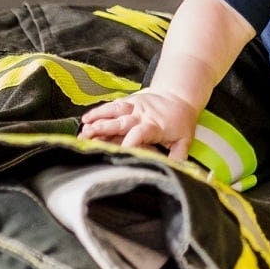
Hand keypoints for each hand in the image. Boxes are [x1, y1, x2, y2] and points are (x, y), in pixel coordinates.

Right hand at [79, 88, 200, 160]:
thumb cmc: (181, 121)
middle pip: (121, 122)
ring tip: (84, 129)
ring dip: (98, 119)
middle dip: (104, 129)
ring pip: (114, 111)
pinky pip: (113, 105)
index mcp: (155, 126)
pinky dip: (99, 111)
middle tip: (88, 137)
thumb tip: (174, 173)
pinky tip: (86, 119)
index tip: (117, 152)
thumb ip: (177, 157)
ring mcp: (135, 107)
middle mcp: (143, 115)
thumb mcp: (185, 139)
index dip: (129, 142)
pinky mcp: (130, 102)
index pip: (140, 133)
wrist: (180, 95)